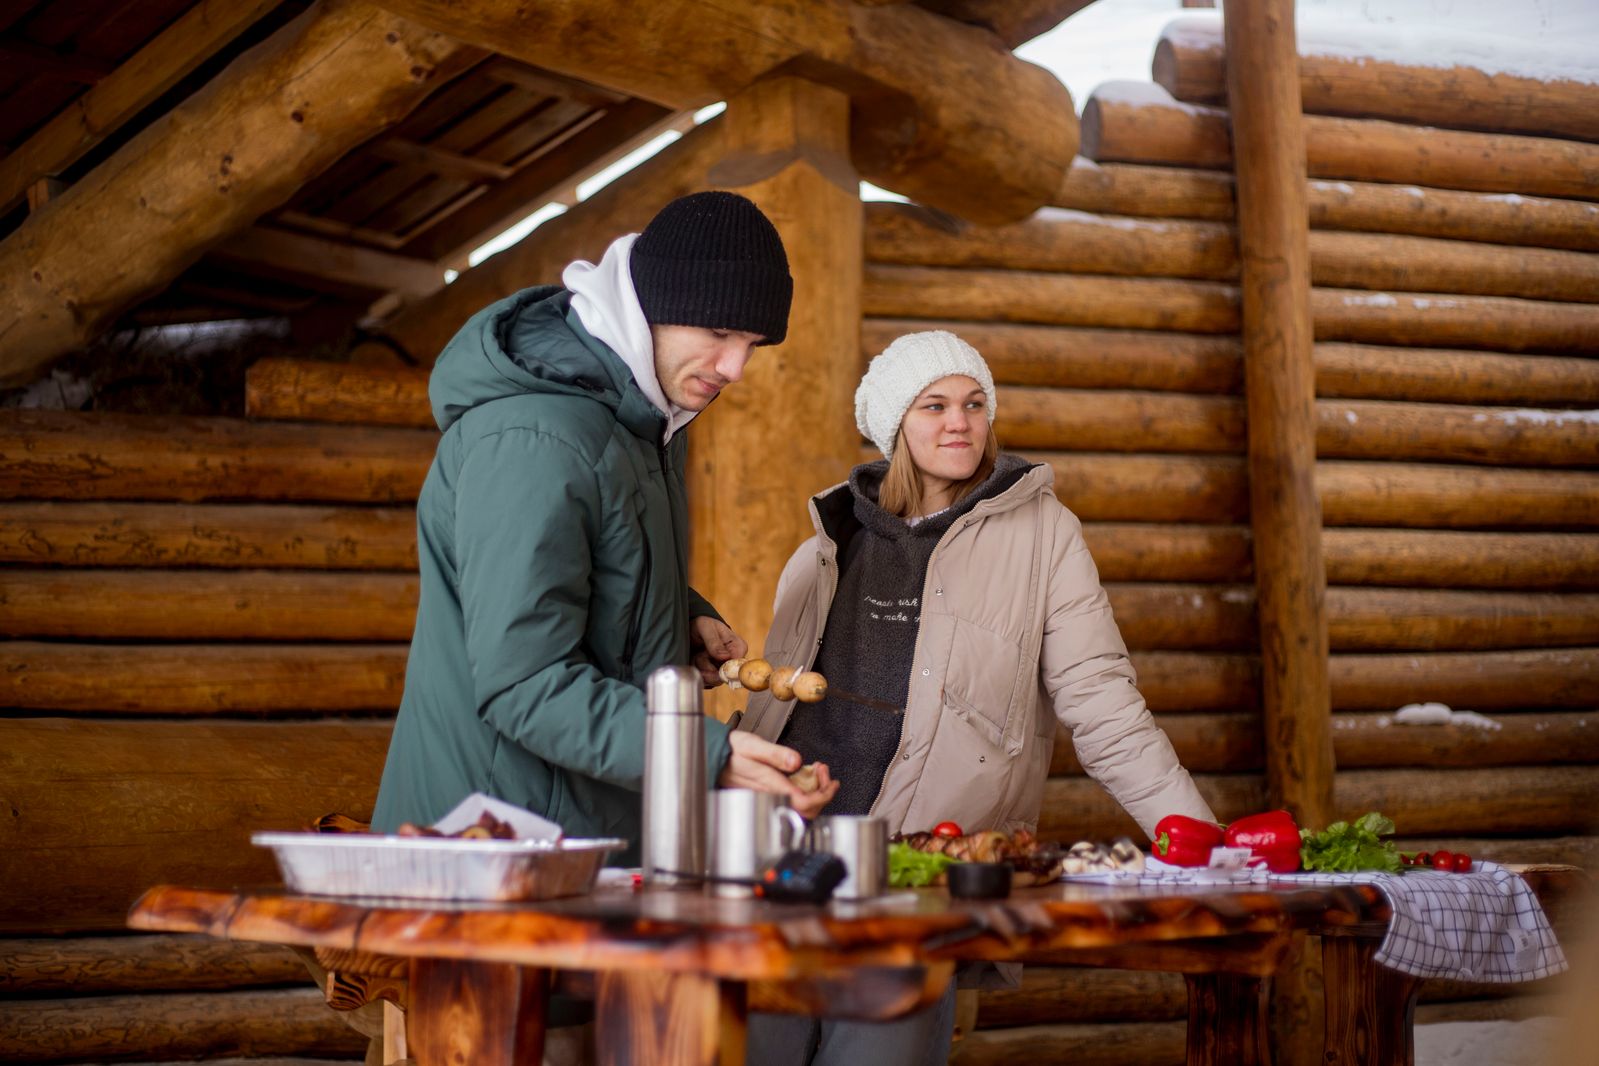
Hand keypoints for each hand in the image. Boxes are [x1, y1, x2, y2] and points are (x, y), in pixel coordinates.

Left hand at [690, 615, 746, 687]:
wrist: (690, 629)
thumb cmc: (703, 624)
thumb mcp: (706, 628)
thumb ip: (714, 642)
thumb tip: (725, 657)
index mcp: (738, 647)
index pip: (738, 664)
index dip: (724, 667)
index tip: (711, 660)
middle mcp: (733, 661)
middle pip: (724, 676)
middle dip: (707, 668)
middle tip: (698, 656)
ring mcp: (722, 669)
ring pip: (713, 680)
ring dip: (701, 669)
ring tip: (696, 656)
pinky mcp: (713, 675)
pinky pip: (706, 682)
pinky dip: (698, 673)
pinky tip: (694, 662)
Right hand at [718, 732, 839, 818]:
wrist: (713, 757)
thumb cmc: (730, 751)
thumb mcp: (751, 745)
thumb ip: (774, 754)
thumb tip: (796, 761)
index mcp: (769, 785)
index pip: (804, 803)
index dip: (823, 794)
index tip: (830, 781)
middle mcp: (770, 796)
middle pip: (806, 811)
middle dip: (823, 793)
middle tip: (826, 774)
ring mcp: (770, 798)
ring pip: (800, 808)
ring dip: (815, 791)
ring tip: (818, 772)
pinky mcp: (769, 795)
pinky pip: (792, 801)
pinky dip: (805, 790)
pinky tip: (806, 776)